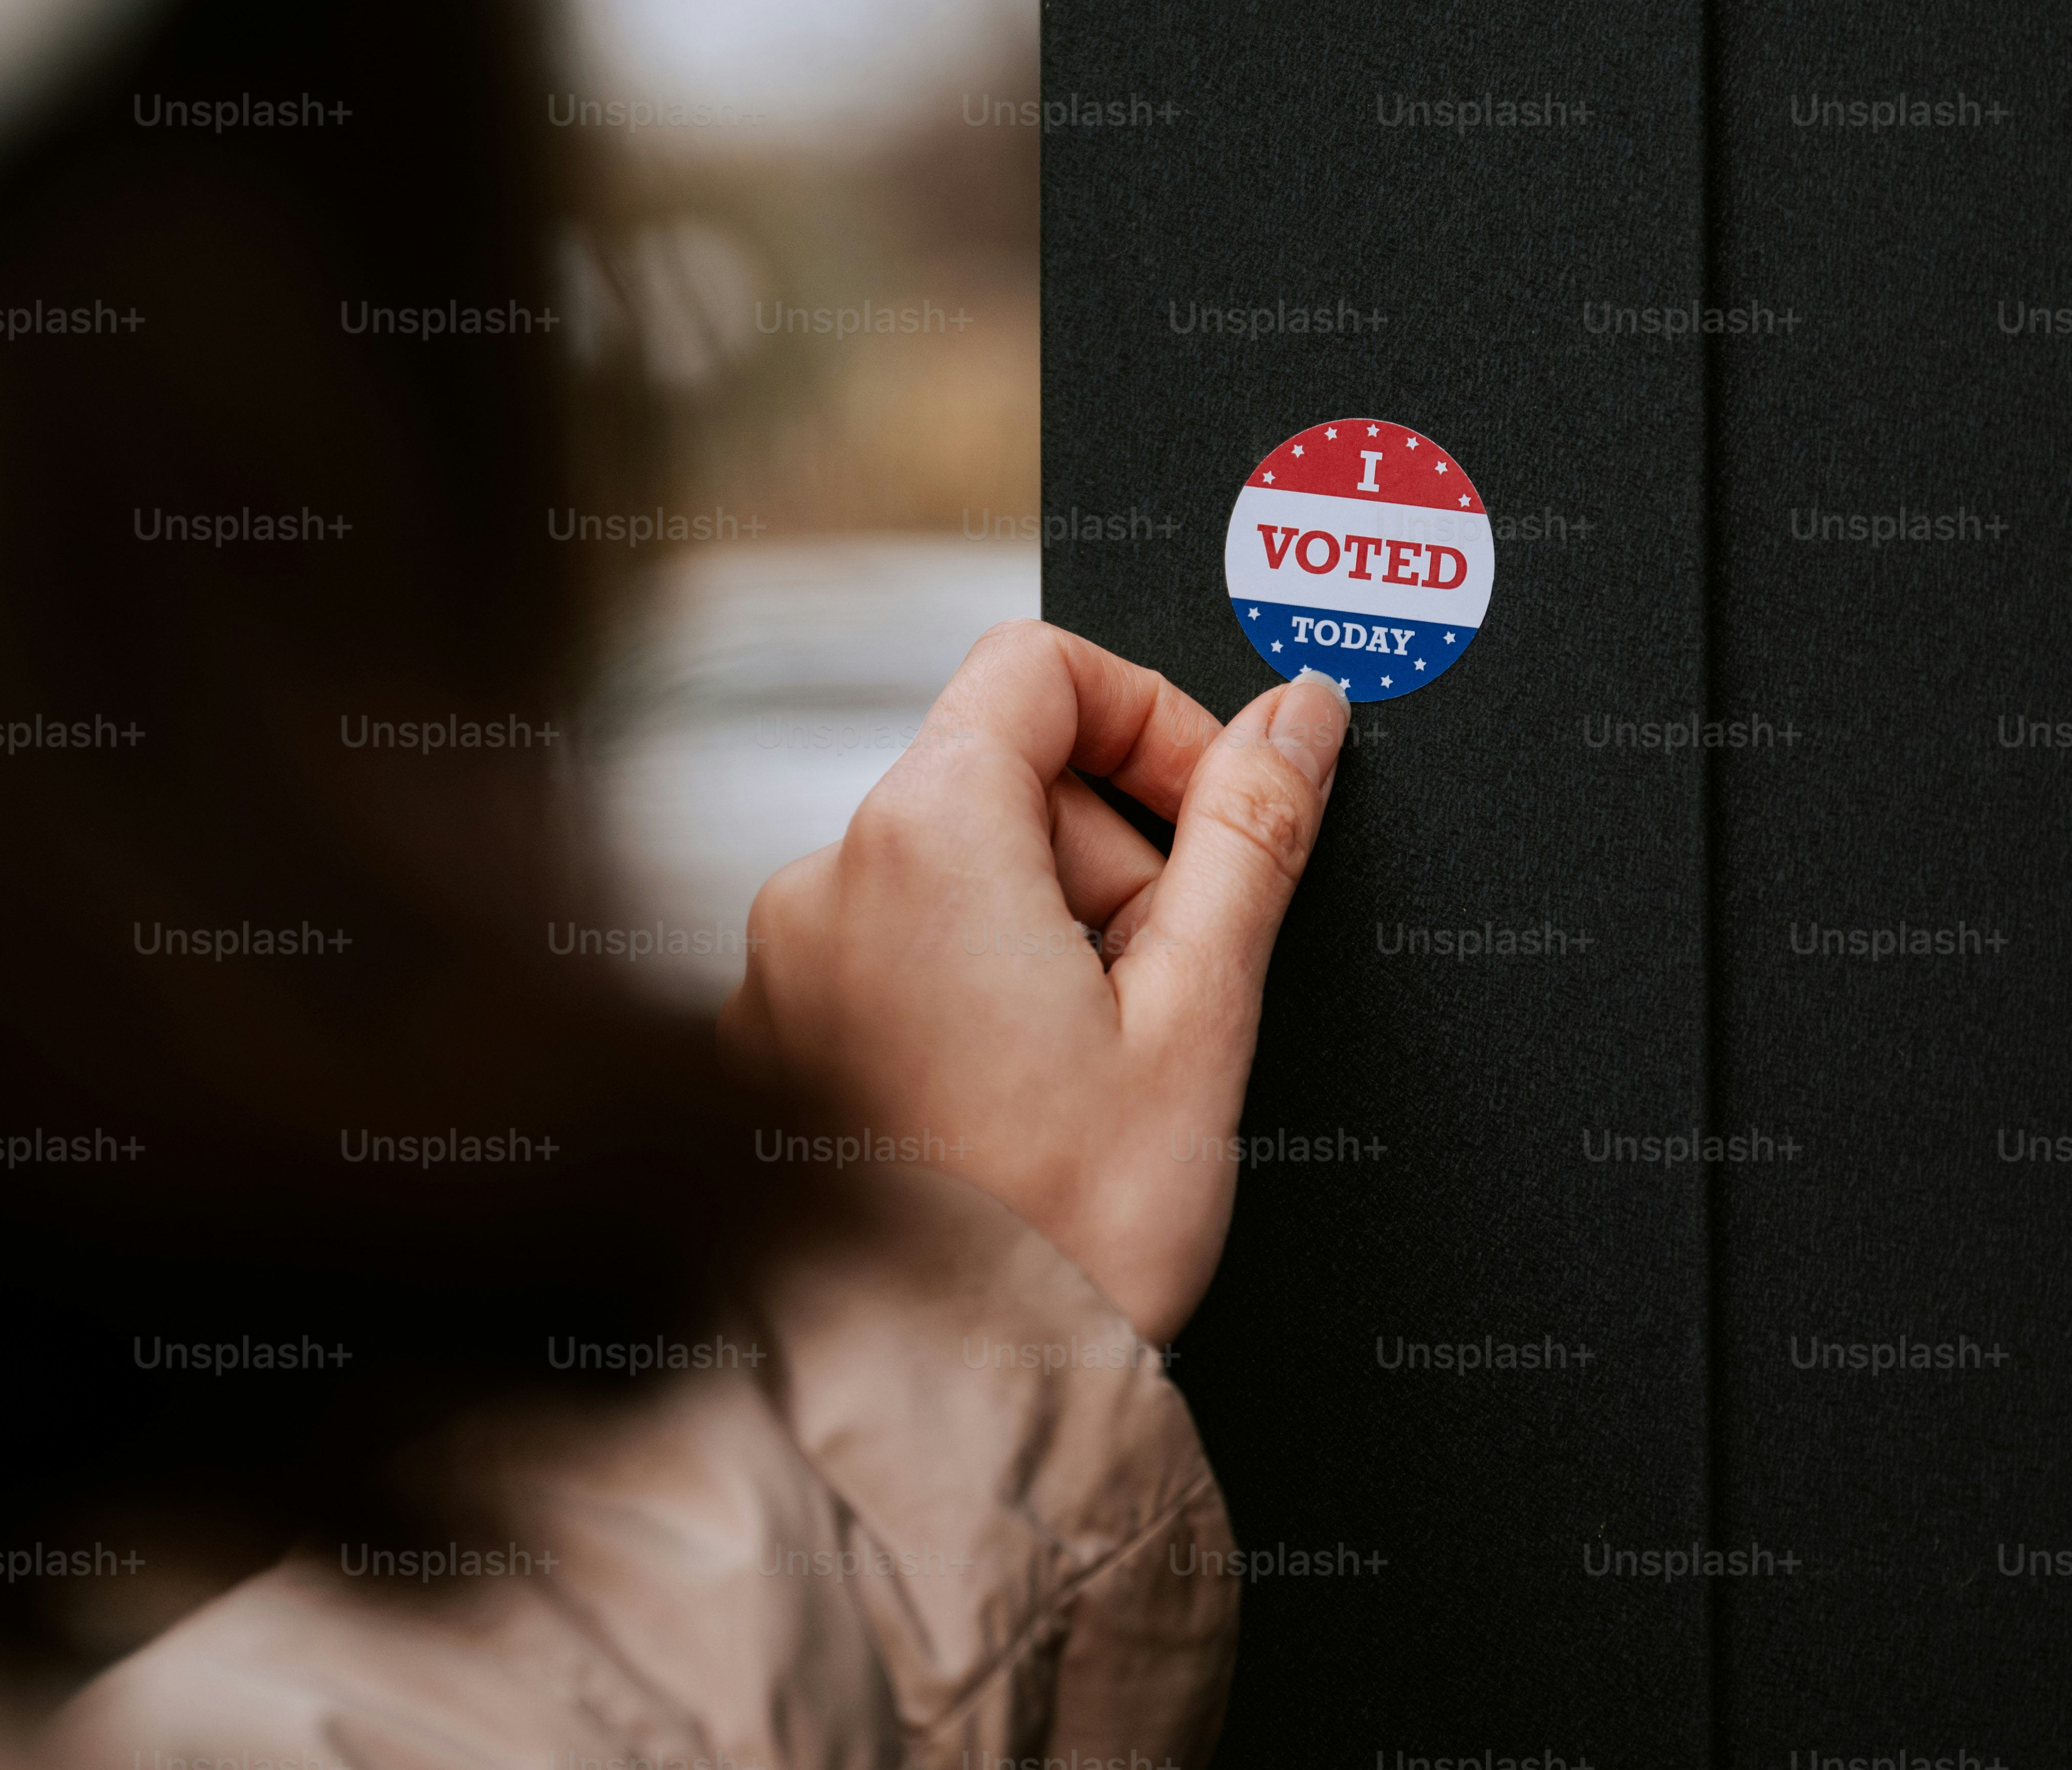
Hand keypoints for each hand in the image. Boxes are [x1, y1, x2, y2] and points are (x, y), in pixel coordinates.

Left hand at [720, 622, 1350, 1341]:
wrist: (939, 1406)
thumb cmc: (1062, 1237)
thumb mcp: (1199, 1015)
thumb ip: (1254, 835)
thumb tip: (1302, 714)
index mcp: (921, 837)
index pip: (1040, 664)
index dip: (1155, 719)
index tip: (1220, 816)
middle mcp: (824, 879)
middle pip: (1006, 777)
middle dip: (1117, 861)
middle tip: (1171, 995)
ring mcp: (782, 965)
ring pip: (960, 878)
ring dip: (1056, 939)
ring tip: (1099, 1077)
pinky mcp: (769, 1044)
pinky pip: (897, 959)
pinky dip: (979, 997)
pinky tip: (1024, 1110)